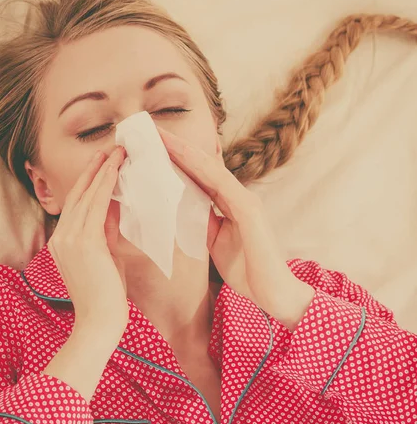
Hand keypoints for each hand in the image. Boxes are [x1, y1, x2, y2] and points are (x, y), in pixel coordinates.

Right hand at [47, 147, 128, 329]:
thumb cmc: (106, 295)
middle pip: (79, 195)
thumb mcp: (106, 257)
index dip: (91, 182)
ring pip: (87, 196)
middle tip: (110, 148)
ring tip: (116, 151)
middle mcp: (62, 237)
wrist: (99, 323)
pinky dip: (106, 185)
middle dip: (96, 170)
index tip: (104, 164)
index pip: (78, 205)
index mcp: (64, 242)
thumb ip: (107, 232)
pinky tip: (116, 169)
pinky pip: (97, 206)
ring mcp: (70, 239)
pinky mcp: (84, 242)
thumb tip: (117, 207)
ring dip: (103, 171)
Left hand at [157, 127, 299, 315]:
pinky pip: (221, 184)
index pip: (200, 177)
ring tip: (161, 136)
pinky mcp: (249, 210)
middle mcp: (238, 196)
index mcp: (231, 204)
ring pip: (210, 168)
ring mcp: (246, 200)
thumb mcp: (215, 242)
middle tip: (151, 131)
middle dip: (177, 148)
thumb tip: (182, 209)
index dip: (177, 161)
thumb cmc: (247, 270)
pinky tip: (183, 155)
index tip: (152, 147)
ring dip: (185, 150)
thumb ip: (203, 223)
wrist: (273, 293)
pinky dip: (201, 167)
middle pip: (203, 166)